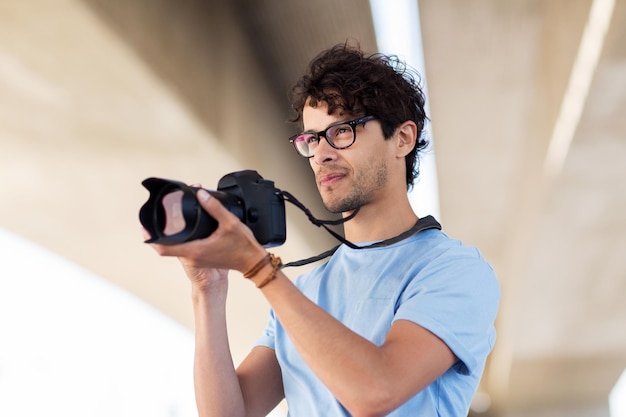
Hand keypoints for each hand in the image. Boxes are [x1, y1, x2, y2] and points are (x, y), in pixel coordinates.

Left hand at [145, 189, 267, 275]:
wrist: (252, 263)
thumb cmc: (243, 247)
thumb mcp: (229, 223)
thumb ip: (214, 207)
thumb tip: (200, 194)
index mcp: (195, 250)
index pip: (163, 248)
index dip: (150, 238)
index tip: (144, 228)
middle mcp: (193, 257)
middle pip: (167, 247)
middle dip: (160, 232)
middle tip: (156, 218)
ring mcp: (197, 260)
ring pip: (176, 248)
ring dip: (172, 235)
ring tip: (172, 219)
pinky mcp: (203, 259)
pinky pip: (185, 249)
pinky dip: (182, 239)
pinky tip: (186, 228)